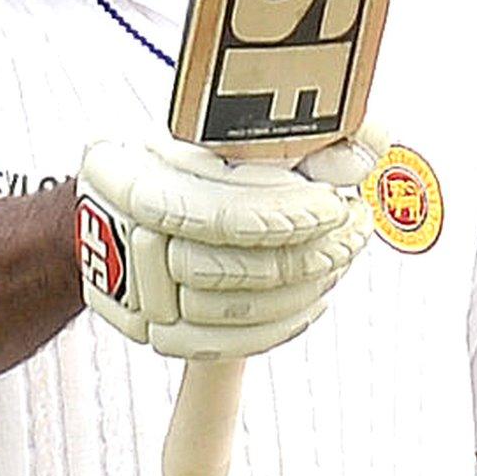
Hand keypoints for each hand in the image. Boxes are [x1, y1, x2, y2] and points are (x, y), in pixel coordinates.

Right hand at [75, 131, 379, 358]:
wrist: (123, 207)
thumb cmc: (185, 158)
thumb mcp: (233, 129)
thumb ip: (301, 131)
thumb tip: (361, 151)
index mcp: (125, 171)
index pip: (218, 209)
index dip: (286, 211)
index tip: (338, 201)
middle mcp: (115, 233)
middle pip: (222, 265)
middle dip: (305, 253)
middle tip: (353, 229)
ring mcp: (129, 290)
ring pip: (228, 311)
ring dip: (301, 288)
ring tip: (339, 257)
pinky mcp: (147, 330)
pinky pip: (221, 346)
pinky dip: (278, 324)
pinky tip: (312, 296)